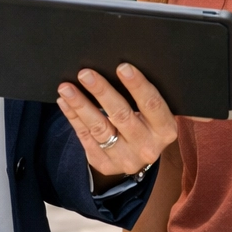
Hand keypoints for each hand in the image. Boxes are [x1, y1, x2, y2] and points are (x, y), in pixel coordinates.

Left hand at [57, 63, 177, 176]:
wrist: (141, 153)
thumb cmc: (149, 121)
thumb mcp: (157, 113)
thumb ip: (146, 96)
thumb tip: (122, 67)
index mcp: (165, 130)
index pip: (152, 104)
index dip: (137, 85)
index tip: (122, 67)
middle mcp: (147, 147)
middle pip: (122, 115)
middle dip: (101, 92)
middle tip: (85, 74)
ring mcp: (125, 159)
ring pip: (99, 128)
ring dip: (81, 105)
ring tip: (66, 88)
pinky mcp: (105, 165)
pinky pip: (86, 138)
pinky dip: (74, 118)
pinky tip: (65, 102)